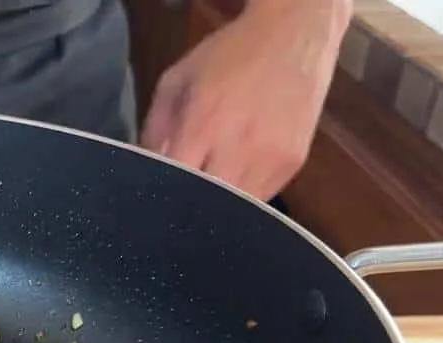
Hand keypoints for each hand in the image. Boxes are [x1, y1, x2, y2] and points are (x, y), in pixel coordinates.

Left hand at [140, 0, 350, 199]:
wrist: (295, 34)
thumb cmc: (229, 54)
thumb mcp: (177, 80)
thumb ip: (155, 128)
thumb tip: (147, 169)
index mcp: (205, 123)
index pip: (176, 182)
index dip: (161, 193)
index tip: (153, 194)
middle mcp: (241, 147)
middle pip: (205, 204)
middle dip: (188, 203)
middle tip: (179, 194)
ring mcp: (272, 159)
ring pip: (234, 208)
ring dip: (217, 203)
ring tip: (209, 181)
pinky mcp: (293, 164)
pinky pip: (261, 196)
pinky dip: (242, 195)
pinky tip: (234, 173)